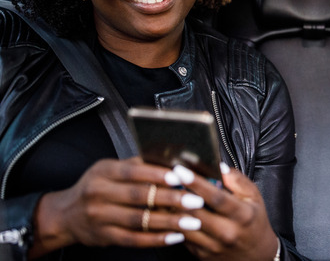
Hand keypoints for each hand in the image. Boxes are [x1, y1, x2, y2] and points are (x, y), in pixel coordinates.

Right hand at [31, 158, 205, 257]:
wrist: (65, 215)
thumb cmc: (96, 187)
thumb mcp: (108, 169)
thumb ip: (136, 165)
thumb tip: (170, 159)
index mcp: (103, 172)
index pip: (133, 171)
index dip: (158, 175)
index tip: (181, 177)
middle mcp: (98, 193)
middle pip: (139, 196)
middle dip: (171, 198)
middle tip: (195, 200)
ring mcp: (100, 217)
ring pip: (139, 220)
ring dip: (169, 221)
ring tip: (192, 220)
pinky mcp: (104, 237)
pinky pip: (134, 239)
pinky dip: (157, 239)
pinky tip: (176, 237)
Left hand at [173, 164, 278, 260]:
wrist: (255, 255)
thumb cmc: (254, 221)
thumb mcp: (254, 198)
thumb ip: (238, 181)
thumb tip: (220, 166)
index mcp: (242, 215)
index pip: (216, 198)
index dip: (196, 183)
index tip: (181, 170)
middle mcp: (227, 233)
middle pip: (195, 213)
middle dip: (177, 195)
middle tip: (165, 179)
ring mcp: (213, 246)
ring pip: (184, 226)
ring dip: (171, 209)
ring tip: (161, 193)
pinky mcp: (201, 255)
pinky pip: (182, 237)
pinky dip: (172, 223)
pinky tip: (167, 211)